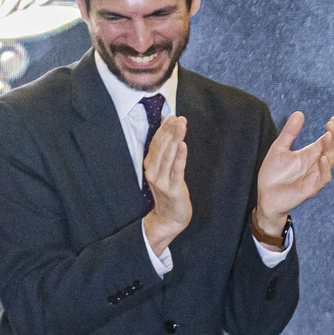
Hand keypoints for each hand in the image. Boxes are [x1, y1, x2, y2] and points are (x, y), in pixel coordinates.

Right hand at [142, 116, 190, 254]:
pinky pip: (177, 170)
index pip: (155, 143)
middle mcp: (153, 172)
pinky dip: (180, 157)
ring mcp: (161, 181)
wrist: (169, 218)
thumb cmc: (169, 193)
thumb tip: (171, 134)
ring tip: (182, 125)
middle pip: (161, 147)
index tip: (171, 116)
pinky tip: (183, 145)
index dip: (163, 129)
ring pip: (169, 156)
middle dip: (170, 131)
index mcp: (150, 166)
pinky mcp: (173, 189)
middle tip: (179, 118)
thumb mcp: (164, 172)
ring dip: (175, 139)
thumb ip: (165, 155)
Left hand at [255, 112, 333, 230]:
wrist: (265, 196)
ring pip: (330, 162)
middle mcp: (316, 164)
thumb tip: (300, 113)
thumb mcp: (279, 148)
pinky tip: (323, 158)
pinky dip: (325, 169)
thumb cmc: (273, 174)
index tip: (333, 119)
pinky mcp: (311, 188)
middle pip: (333, 149)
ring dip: (331, 150)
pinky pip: (323, 179)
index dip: (333, 130)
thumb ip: (290, 132)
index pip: (328, 140)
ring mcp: (315, 176)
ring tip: (328, 137)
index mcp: (310, 154)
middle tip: (331, 126)